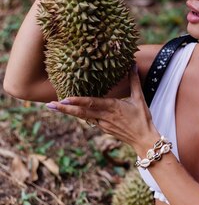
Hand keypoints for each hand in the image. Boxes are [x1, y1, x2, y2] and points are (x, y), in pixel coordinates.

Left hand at [45, 65, 160, 155]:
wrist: (143, 139)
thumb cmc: (142, 118)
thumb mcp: (139, 98)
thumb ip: (134, 81)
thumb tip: (133, 65)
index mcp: (112, 108)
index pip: (92, 103)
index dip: (78, 101)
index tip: (65, 98)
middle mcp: (104, 117)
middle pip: (81, 112)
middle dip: (64, 109)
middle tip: (49, 105)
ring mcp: (102, 124)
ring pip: (83, 117)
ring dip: (68, 111)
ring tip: (54, 107)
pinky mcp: (103, 129)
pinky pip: (90, 119)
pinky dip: (80, 115)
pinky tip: (71, 110)